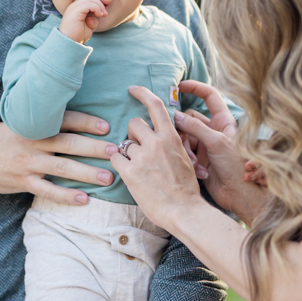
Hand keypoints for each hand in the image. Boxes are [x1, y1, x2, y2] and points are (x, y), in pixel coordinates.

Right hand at [0, 110, 117, 203]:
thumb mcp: (17, 120)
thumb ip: (41, 120)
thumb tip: (71, 116)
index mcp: (33, 124)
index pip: (64, 120)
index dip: (86, 122)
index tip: (106, 126)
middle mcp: (32, 142)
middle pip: (68, 144)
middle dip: (94, 148)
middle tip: (115, 151)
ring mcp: (28, 164)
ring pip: (63, 169)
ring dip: (87, 173)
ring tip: (109, 177)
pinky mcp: (23, 182)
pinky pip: (48, 191)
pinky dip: (67, 196)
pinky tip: (84, 199)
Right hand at [58, 0, 111, 43]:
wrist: (70, 44)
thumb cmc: (78, 36)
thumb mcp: (89, 27)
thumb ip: (94, 20)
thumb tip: (99, 14)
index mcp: (76, 8)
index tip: (108, 1)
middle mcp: (73, 6)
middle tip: (110, 1)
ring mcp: (73, 8)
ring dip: (99, 4)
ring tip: (104, 14)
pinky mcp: (75, 12)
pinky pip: (87, 4)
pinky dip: (96, 7)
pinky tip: (99, 14)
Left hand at [110, 86, 201, 229]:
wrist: (185, 211)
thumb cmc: (186, 188)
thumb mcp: (185, 158)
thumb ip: (171, 143)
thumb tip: (161, 134)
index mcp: (171, 137)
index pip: (155, 106)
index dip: (142, 93)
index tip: (132, 89)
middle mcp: (156, 142)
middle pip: (134, 123)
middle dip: (133, 134)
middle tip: (138, 148)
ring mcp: (142, 157)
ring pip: (124, 143)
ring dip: (128, 153)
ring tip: (139, 168)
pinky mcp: (130, 172)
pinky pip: (115, 158)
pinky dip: (118, 163)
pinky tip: (127, 173)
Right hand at [174, 81, 267, 223]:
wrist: (240, 195)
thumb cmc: (236, 166)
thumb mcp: (217, 142)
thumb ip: (195, 127)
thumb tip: (175, 116)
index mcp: (223, 121)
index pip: (209, 96)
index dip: (195, 88)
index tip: (178, 86)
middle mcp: (214, 130)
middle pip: (190, 118)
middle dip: (184, 128)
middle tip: (181, 139)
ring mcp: (206, 145)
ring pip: (185, 136)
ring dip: (186, 148)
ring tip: (194, 162)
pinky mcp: (200, 159)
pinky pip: (186, 151)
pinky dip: (189, 159)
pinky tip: (198, 170)